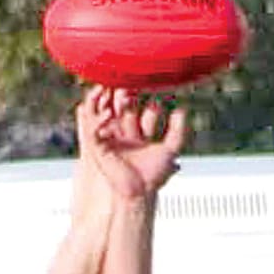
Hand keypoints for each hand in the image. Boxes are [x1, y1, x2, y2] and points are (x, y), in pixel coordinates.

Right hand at [83, 85, 186, 202]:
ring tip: (104, 88)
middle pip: (114, 107)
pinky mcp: (99, 149)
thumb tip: (181, 109)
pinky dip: (98, 121)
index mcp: (134, 132)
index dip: (136, 94)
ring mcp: (108, 141)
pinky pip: (92, 130)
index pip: (133, 107)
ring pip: (98, 114)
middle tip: (124, 80)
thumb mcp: (170, 149)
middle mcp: (120, 134)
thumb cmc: (153, 176)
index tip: (143, 84)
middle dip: (118, 92)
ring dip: (99, 100)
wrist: (140, 193)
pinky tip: (108, 114)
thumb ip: (177, 130)